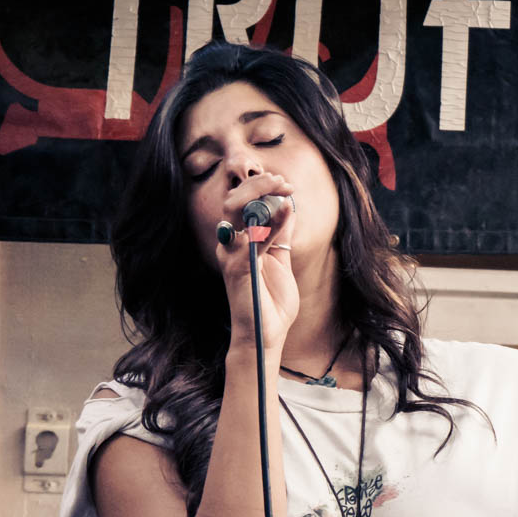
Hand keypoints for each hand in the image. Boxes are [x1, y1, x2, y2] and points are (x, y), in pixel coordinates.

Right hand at [216, 173, 297, 351]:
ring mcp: (231, 256)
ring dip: (259, 194)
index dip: (260, 188)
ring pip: (235, 212)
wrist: (267, 334)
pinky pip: (254, 239)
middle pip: (233, 201)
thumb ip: (281, 235)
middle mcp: (229, 245)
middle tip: (282, 182)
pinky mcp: (239, 269)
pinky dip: (273, 222)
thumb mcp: (281, 260)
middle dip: (258, 184)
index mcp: (237, 242)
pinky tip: (288, 210)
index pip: (241, 204)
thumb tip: (287, 206)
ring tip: (282, 187)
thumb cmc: (271, 301)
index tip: (285, 184)